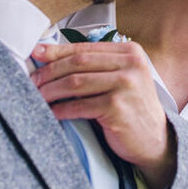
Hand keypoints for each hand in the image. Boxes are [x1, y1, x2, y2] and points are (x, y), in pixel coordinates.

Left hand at [31, 39, 175, 188]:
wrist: (154, 140)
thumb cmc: (131, 109)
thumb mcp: (120, 79)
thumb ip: (96, 66)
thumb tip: (52, 56)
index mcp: (130, 52)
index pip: (84, 48)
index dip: (56, 51)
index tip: (36, 54)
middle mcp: (131, 64)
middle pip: (77, 63)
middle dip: (50, 72)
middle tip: (33, 81)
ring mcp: (126, 85)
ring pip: (75, 82)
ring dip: (51, 91)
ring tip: (38, 96)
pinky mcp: (117, 107)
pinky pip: (80, 106)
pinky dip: (62, 110)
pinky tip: (52, 113)